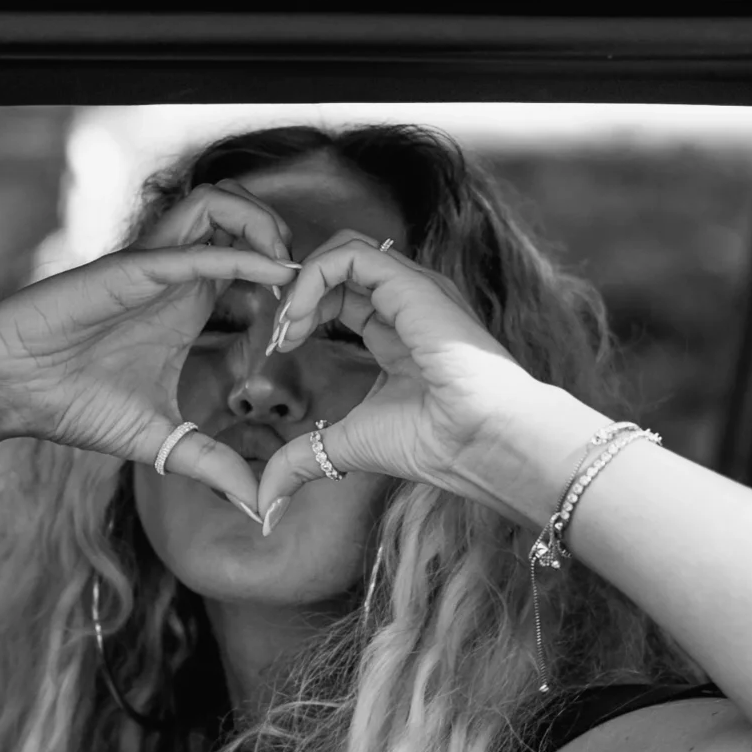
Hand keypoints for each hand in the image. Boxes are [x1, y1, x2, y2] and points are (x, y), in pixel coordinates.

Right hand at [0, 186, 297, 510]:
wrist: (9, 390)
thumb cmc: (73, 403)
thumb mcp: (163, 440)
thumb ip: (213, 465)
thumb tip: (259, 509)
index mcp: (187, 301)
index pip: (249, 258)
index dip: (287, 280)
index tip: (310, 324)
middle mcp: (173, 273)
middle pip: (239, 214)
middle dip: (283, 233)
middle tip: (308, 281)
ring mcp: (150, 265)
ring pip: (215, 204)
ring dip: (261, 226)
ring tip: (289, 268)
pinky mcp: (126, 271)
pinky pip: (189, 249)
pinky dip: (237, 256)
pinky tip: (275, 276)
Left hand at [254, 234, 590, 521]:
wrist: (485, 444)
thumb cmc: (437, 444)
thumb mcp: (350, 446)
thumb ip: (304, 461)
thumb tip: (266, 502)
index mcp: (400, 331)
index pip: (343, 295)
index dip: (303, 311)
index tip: (280, 348)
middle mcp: (408, 303)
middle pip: (340, 267)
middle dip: (295, 291)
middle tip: (278, 334)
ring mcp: (413, 289)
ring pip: (345, 249)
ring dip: (301, 282)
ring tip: (286, 327)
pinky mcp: (412, 284)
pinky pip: (352, 255)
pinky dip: (313, 276)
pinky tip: (299, 318)